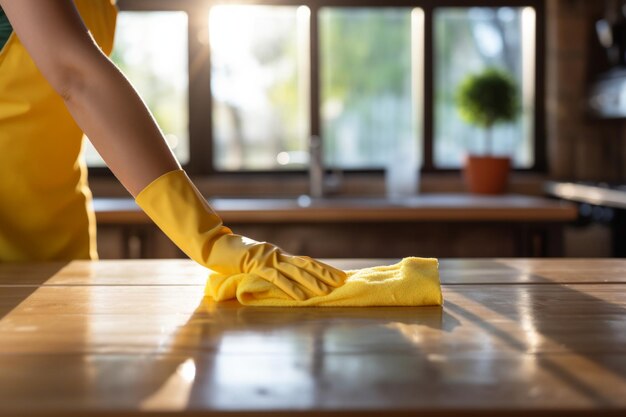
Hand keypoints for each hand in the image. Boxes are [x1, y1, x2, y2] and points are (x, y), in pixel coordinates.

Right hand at [207, 234, 346, 299]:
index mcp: (278, 255)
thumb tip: (281, 280)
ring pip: (295, 271)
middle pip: (306, 264)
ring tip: (326, 292)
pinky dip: (290, 288)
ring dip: (312, 282)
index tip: (338, 276)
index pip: (305, 262)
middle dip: (325, 273)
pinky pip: (276, 278)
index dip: (323, 269)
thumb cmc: (231, 256)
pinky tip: (301, 296)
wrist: (213, 245)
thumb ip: (267, 270)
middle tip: (342, 282)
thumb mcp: (254, 264)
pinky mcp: (256, 264)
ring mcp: (268, 258)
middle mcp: (277, 254)